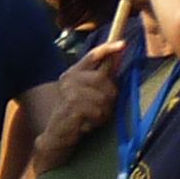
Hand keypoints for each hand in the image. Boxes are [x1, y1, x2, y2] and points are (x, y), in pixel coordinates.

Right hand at [30, 43, 122, 168]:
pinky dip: (97, 120)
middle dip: (109, 96)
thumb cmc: (75, 113)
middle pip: (105, 79)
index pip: (93, 55)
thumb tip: (117, 60)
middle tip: (99, 108)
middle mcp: (71, 78)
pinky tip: (87, 123)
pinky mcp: (73, 106)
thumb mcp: (84, 92)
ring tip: (91, 116)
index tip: (123, 44)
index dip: (108, 48)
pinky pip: (99, 111)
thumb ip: (98, 77)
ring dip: (103, 111)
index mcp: (74, 72)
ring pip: (104, 97)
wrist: (56, 134)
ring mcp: (70, 92)